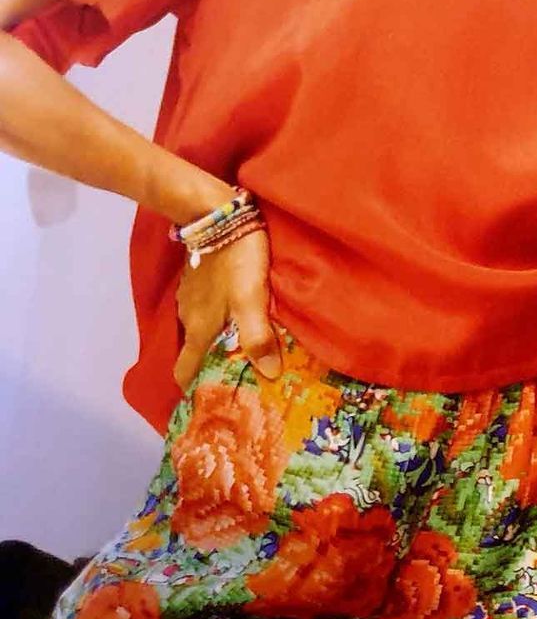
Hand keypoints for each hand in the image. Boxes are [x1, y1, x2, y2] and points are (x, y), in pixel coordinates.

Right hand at [172, 226, 283, 389]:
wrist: (216, 214)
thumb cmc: (236, 261)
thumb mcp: (251, 300)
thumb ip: (258, 337)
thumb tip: (269, 376)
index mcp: (199, 329)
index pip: (184, 370)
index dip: (193, 389)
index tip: (208, 404)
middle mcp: (189, 318)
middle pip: (195, 352)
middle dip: (211, 368)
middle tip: (239, 379)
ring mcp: (191, 298)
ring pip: (202, 330)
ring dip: (218, 342)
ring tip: (243, 350)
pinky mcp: (198, 280)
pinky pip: (206, 310)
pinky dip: (218, 319)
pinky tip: (236, 316)